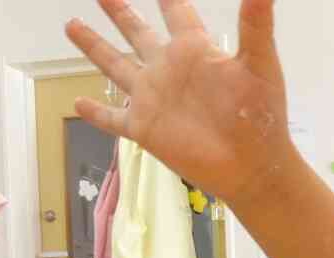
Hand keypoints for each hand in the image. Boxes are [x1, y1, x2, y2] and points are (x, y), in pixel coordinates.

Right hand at [65, 0, 293, 205]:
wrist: (253, 166)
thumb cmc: (261, 116)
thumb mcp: (260, 64)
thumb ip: (257, 24)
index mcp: (194, 50)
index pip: (177, 12)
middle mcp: (169, 69)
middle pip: (138, 33)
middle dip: (120, 12)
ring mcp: (153, 98)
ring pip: (116, 66)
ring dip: (94, 47)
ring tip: (72, 24)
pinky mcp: (143, 128)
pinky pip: (112, 119)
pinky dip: (95, 113)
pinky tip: (77, 102)